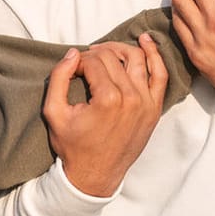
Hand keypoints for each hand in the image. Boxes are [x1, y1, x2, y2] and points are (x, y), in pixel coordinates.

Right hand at [43, 36, 167, 196]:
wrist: (95, 175)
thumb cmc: (73, 146)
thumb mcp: (54, 113)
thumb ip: (59, 78)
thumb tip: (73, 53)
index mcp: (108, 99)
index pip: (93, 62)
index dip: (78, 61)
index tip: (70, 69)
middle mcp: (132, 98)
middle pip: (113, 58)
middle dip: (95, 54)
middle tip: (84, 61)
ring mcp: (147, 102)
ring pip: (137, 59)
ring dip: (120, 49)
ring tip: (106, 50)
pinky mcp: (155, 108)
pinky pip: (160, 74)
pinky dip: (155, 55)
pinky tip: (145, 41)